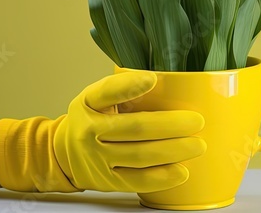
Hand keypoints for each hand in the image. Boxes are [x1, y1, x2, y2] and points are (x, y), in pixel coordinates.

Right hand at [53, 70, 206, 192]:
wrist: (62, 154)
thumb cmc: (92, 119)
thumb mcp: (96, 97)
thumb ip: (123, 87)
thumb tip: (169, 80)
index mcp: (89, 103)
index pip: (107, 92)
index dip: (129, 85)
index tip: (152, 79)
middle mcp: (89, 131)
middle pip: (136, 127)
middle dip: (171, 125)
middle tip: (197, 121)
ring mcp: (97, 158)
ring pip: (140, 155)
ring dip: (173, 151)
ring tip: (197, 145)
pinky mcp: (107, 181)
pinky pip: (137, 181)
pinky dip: (161, 177)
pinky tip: (181, 171)